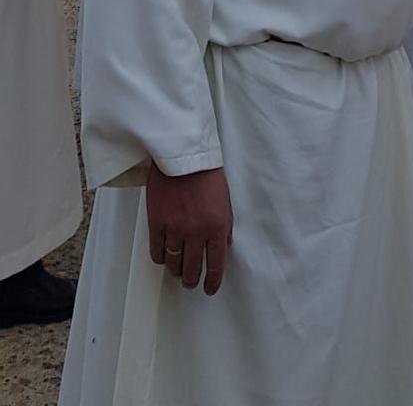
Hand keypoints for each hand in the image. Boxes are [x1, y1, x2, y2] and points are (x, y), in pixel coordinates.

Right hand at [146, 163, 233, 294]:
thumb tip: (224, 247)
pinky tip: (164, 257)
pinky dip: (161, 258)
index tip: (209, 289)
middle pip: (192, 269)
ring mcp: (175, 229)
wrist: (182, 155)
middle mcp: (196, 232)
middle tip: (191, 282)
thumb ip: (225, 226)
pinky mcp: (157, 223)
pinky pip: (157, 252)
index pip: (215, 265)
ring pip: (174, 264)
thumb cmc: (207, 174)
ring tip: (177, 271)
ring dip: (176, 271)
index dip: (212, 282)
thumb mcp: (225, 201)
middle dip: (192, 280)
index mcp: (217, 226)